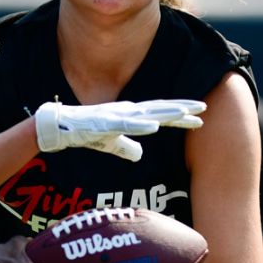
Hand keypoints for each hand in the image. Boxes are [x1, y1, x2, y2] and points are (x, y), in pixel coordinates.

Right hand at [34, 99, 205, 161]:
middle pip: (159, 110)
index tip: (201, 116)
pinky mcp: (104, 123)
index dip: (181, 115)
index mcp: (131, 115)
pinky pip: (125, 125)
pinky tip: (153, 126)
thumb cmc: (85, 133)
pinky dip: (139, 125)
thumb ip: (127, 147)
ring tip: (183, 113)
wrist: (59, 127)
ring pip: (145, 114)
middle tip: (203, 107)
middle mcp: (127, 112)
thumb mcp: (111, 143)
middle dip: (181, 108)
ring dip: (164, 113)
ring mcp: (116, 116)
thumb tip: (140, 155)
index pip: (161, 114)